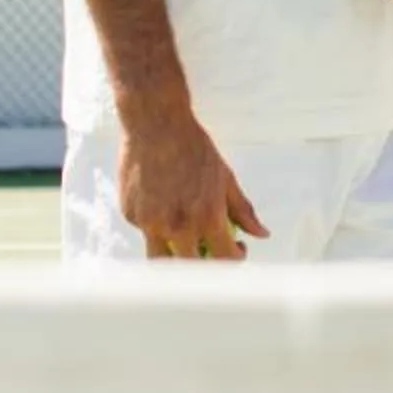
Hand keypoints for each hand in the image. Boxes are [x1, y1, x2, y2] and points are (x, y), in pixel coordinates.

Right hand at [115, 100, 267, 261]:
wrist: (156, 124)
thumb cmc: (194, 148)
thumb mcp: (225, 178)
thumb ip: (243, 210)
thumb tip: (261, 234)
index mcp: (206, 218)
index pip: (225, 260)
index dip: (235, 258)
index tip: (236, 249)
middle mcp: (177, 227)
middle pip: (192, 267)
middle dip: (205, 261)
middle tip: (210, 246)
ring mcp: (150, 224)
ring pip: (161, 260)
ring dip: (175, 255)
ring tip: (185, 236)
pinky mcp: (130, 216)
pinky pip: (145, 234)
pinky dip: (157, 228)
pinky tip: (163, 203)